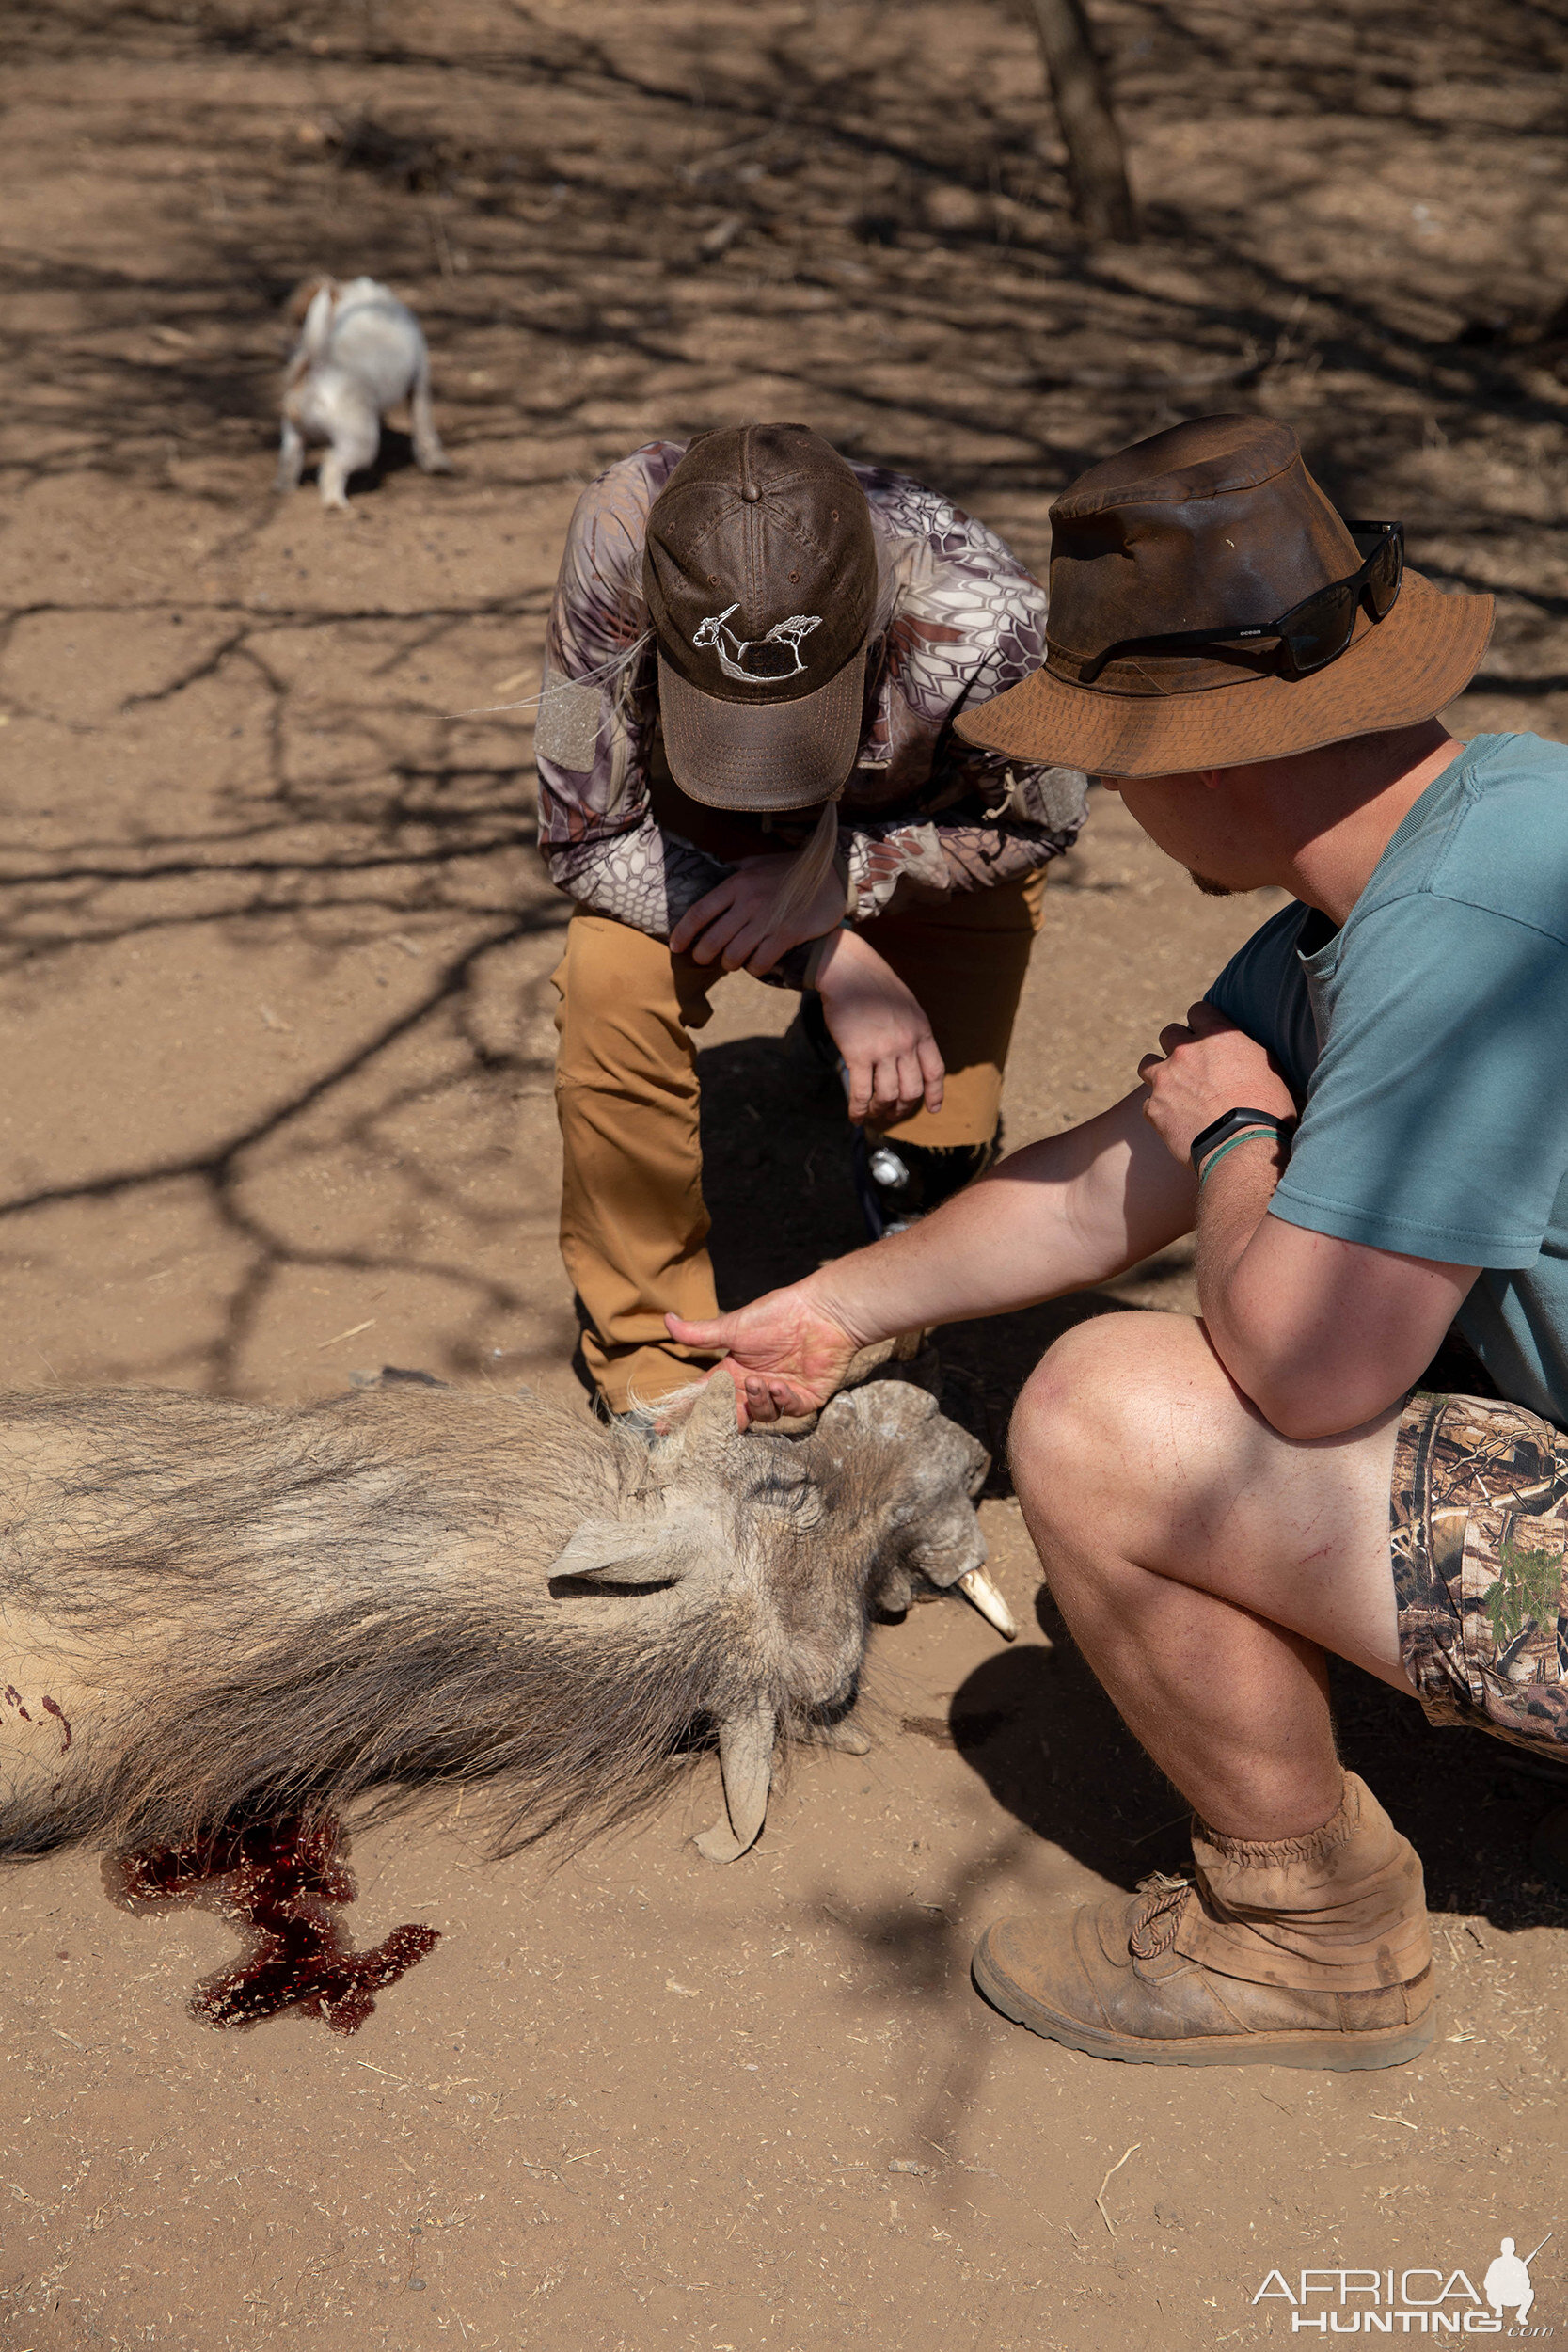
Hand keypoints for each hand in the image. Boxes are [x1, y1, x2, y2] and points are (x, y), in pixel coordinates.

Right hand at [667, 1282, 862, 1425]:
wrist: (821, 1312)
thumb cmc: (778, 1314)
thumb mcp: (734, 1326)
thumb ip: (700, 1334)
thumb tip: (667, 1321)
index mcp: (735, 1371)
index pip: (706, 1395)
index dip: (687, 1410)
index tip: (665, 1425)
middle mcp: (755, 1386)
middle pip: (732, 1414)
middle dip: (722, 1418)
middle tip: (717, 1416)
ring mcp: (779, 1394)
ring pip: (760, 1415)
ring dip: (755, 1402)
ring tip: (757, 1381)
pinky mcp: (804, 1398)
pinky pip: (788, 1410)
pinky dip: (781, 1400)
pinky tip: (779, 1385)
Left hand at [668, 853, 843, 976]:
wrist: (833, 875)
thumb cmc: (792, 870)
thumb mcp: (759, 863)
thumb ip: (736, 871)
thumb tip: (715, 874)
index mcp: (738, 883)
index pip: (700, 911)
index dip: (684, 932)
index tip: (675, 946)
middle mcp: (749, 901)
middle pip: (713, 938)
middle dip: (703, 954)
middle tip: (702, 959)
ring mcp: (768, 919)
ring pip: (735, 954)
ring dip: (729, 964)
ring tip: (731, 963)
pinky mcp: (788, 934)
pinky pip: (761, 961)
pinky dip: (755, 969)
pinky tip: (756, 967)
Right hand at [816, 928, 944, 1124]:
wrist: (849, 971)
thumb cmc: (874, 984)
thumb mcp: (906, 1005)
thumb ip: (912, 1030)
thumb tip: (909, 1055)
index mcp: (921, 1031)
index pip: (935, 1072)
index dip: (935, 1094)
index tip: (932, 1109)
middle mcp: (906, 1044)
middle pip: (911, 1090)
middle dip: (902, 1108)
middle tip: (893, 1114)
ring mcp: (883, 1051)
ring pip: (888, 1095)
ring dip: (880, 1110)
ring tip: (873, 1114)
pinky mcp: (857, 1054)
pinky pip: (861, 1092)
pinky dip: (859, 1110)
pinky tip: (855, 1117)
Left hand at [1137, 1001, 1296, 1166]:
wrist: (1244, 1149)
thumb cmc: (1267, 1110)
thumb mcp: (1268, 1067)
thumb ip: (1245, 1050)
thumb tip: (1241, 1049)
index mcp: (1217, 1036)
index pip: (1198, 1011)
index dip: (1201, 1024)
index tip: (1205, 1037)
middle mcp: (1186, 1051)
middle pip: (1169, 1033)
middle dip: (1178, 1046)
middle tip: (1191, 1066)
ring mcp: (1165, 1079)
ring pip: (1148, 1064)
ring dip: (1159, 1073)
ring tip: (1174, 1088)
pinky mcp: (1154, 1108)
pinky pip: (1148, 1102)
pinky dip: (1159, 1109)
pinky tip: (1175, 1119)